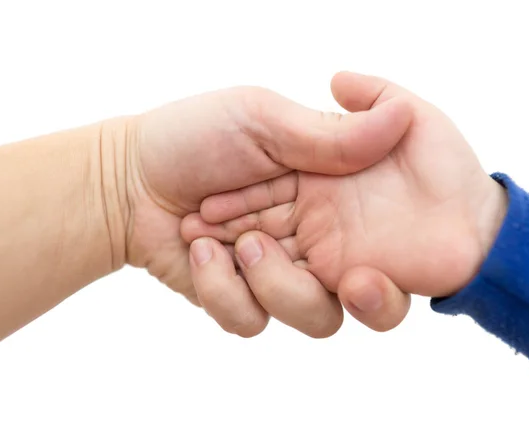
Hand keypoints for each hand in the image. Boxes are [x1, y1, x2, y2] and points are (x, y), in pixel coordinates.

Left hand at [122, 85, 411, 336]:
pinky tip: (201, 252)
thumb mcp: (261, 120)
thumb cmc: (192, 138)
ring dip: (276, 284)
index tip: (379, 258)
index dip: (396, 255)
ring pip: (315, 318)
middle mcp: (314, 240)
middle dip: (362, 294)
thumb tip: (402, 115)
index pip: (387, 236)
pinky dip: (225, 290)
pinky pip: (253, 322)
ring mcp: (277, 274)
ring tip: (237, 243)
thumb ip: (330, 135)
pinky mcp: (240, 299)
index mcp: (329, 196)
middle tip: (342, 275)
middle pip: (365, 292)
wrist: (126, 179)